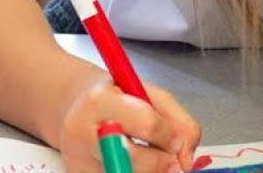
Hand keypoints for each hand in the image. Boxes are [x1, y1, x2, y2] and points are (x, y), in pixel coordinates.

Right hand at [56, 77, 199, 172]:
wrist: (76, 111)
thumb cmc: (117, 102)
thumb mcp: (150, 95)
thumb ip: (178, 122)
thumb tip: (186, 160)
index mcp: (98, 101)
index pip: (146, 124)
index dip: (169, 136)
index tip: (174, 140)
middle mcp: (81, 132)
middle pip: (135, 160)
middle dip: (161, 162)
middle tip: (168, 158)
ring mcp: (78, 161)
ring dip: (149, 172)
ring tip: (144, 158)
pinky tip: (130, 166)